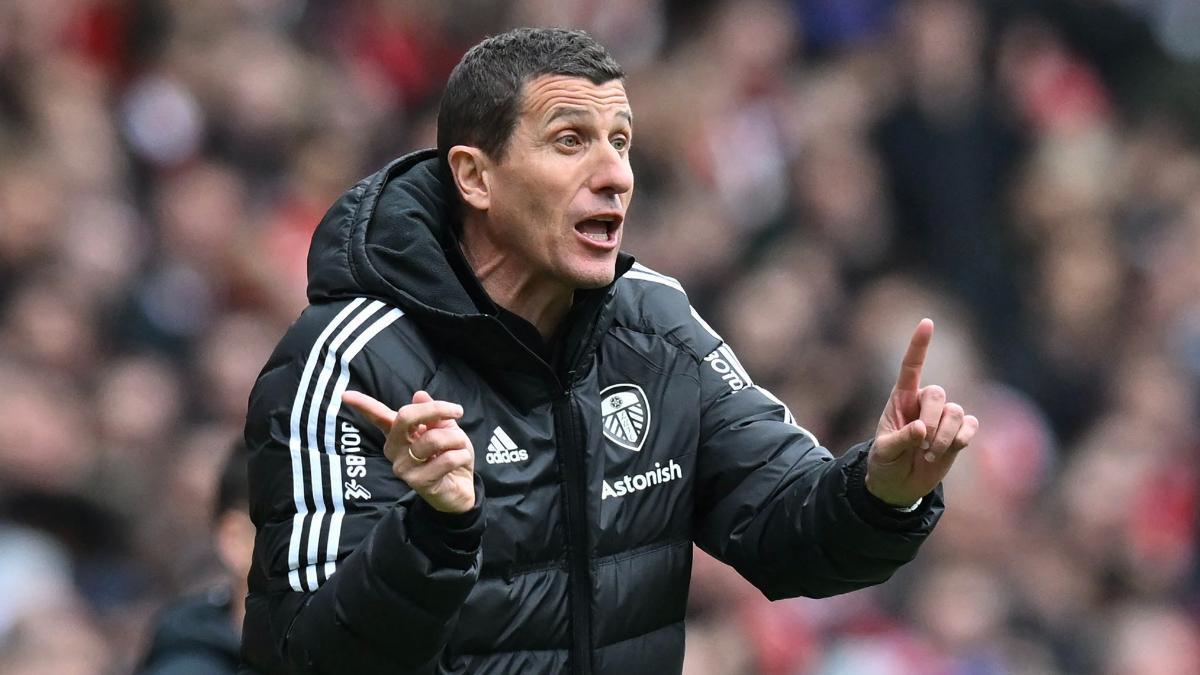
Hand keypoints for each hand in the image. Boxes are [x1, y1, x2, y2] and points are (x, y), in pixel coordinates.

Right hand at [342, 389, 475, 512]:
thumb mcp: (446, 429)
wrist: (461, 490)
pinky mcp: (417, 482)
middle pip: (406, 417)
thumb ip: (432, 415)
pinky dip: (461, 455)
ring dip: (456, 438)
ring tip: (459, 447)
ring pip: (433, 439)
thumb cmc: (450, 456)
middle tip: (457, 411)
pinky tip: (460, 462)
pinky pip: (446, 459)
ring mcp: (403, 467)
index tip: (345, 395)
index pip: (378, 417)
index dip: (363, 405)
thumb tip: (418, 395)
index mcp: (398, 434)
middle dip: (435, 410)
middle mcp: (394, 450)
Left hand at [867, 319, 978, 506]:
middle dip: (931, 420)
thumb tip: (922, 428)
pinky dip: (962, 438)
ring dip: (944, 437)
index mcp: (900, 400)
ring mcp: (943, 417)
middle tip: (920, 446)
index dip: (919, 345)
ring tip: (928, 455)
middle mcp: (923, 404)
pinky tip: (951, 449)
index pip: (911, 367)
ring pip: (956, 412)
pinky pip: (971, 425)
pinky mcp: (959, 433)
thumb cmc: (885, 463)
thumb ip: (900, 439)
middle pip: (937, 394)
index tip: (927, 322)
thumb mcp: (884, 452)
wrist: (899, 485)